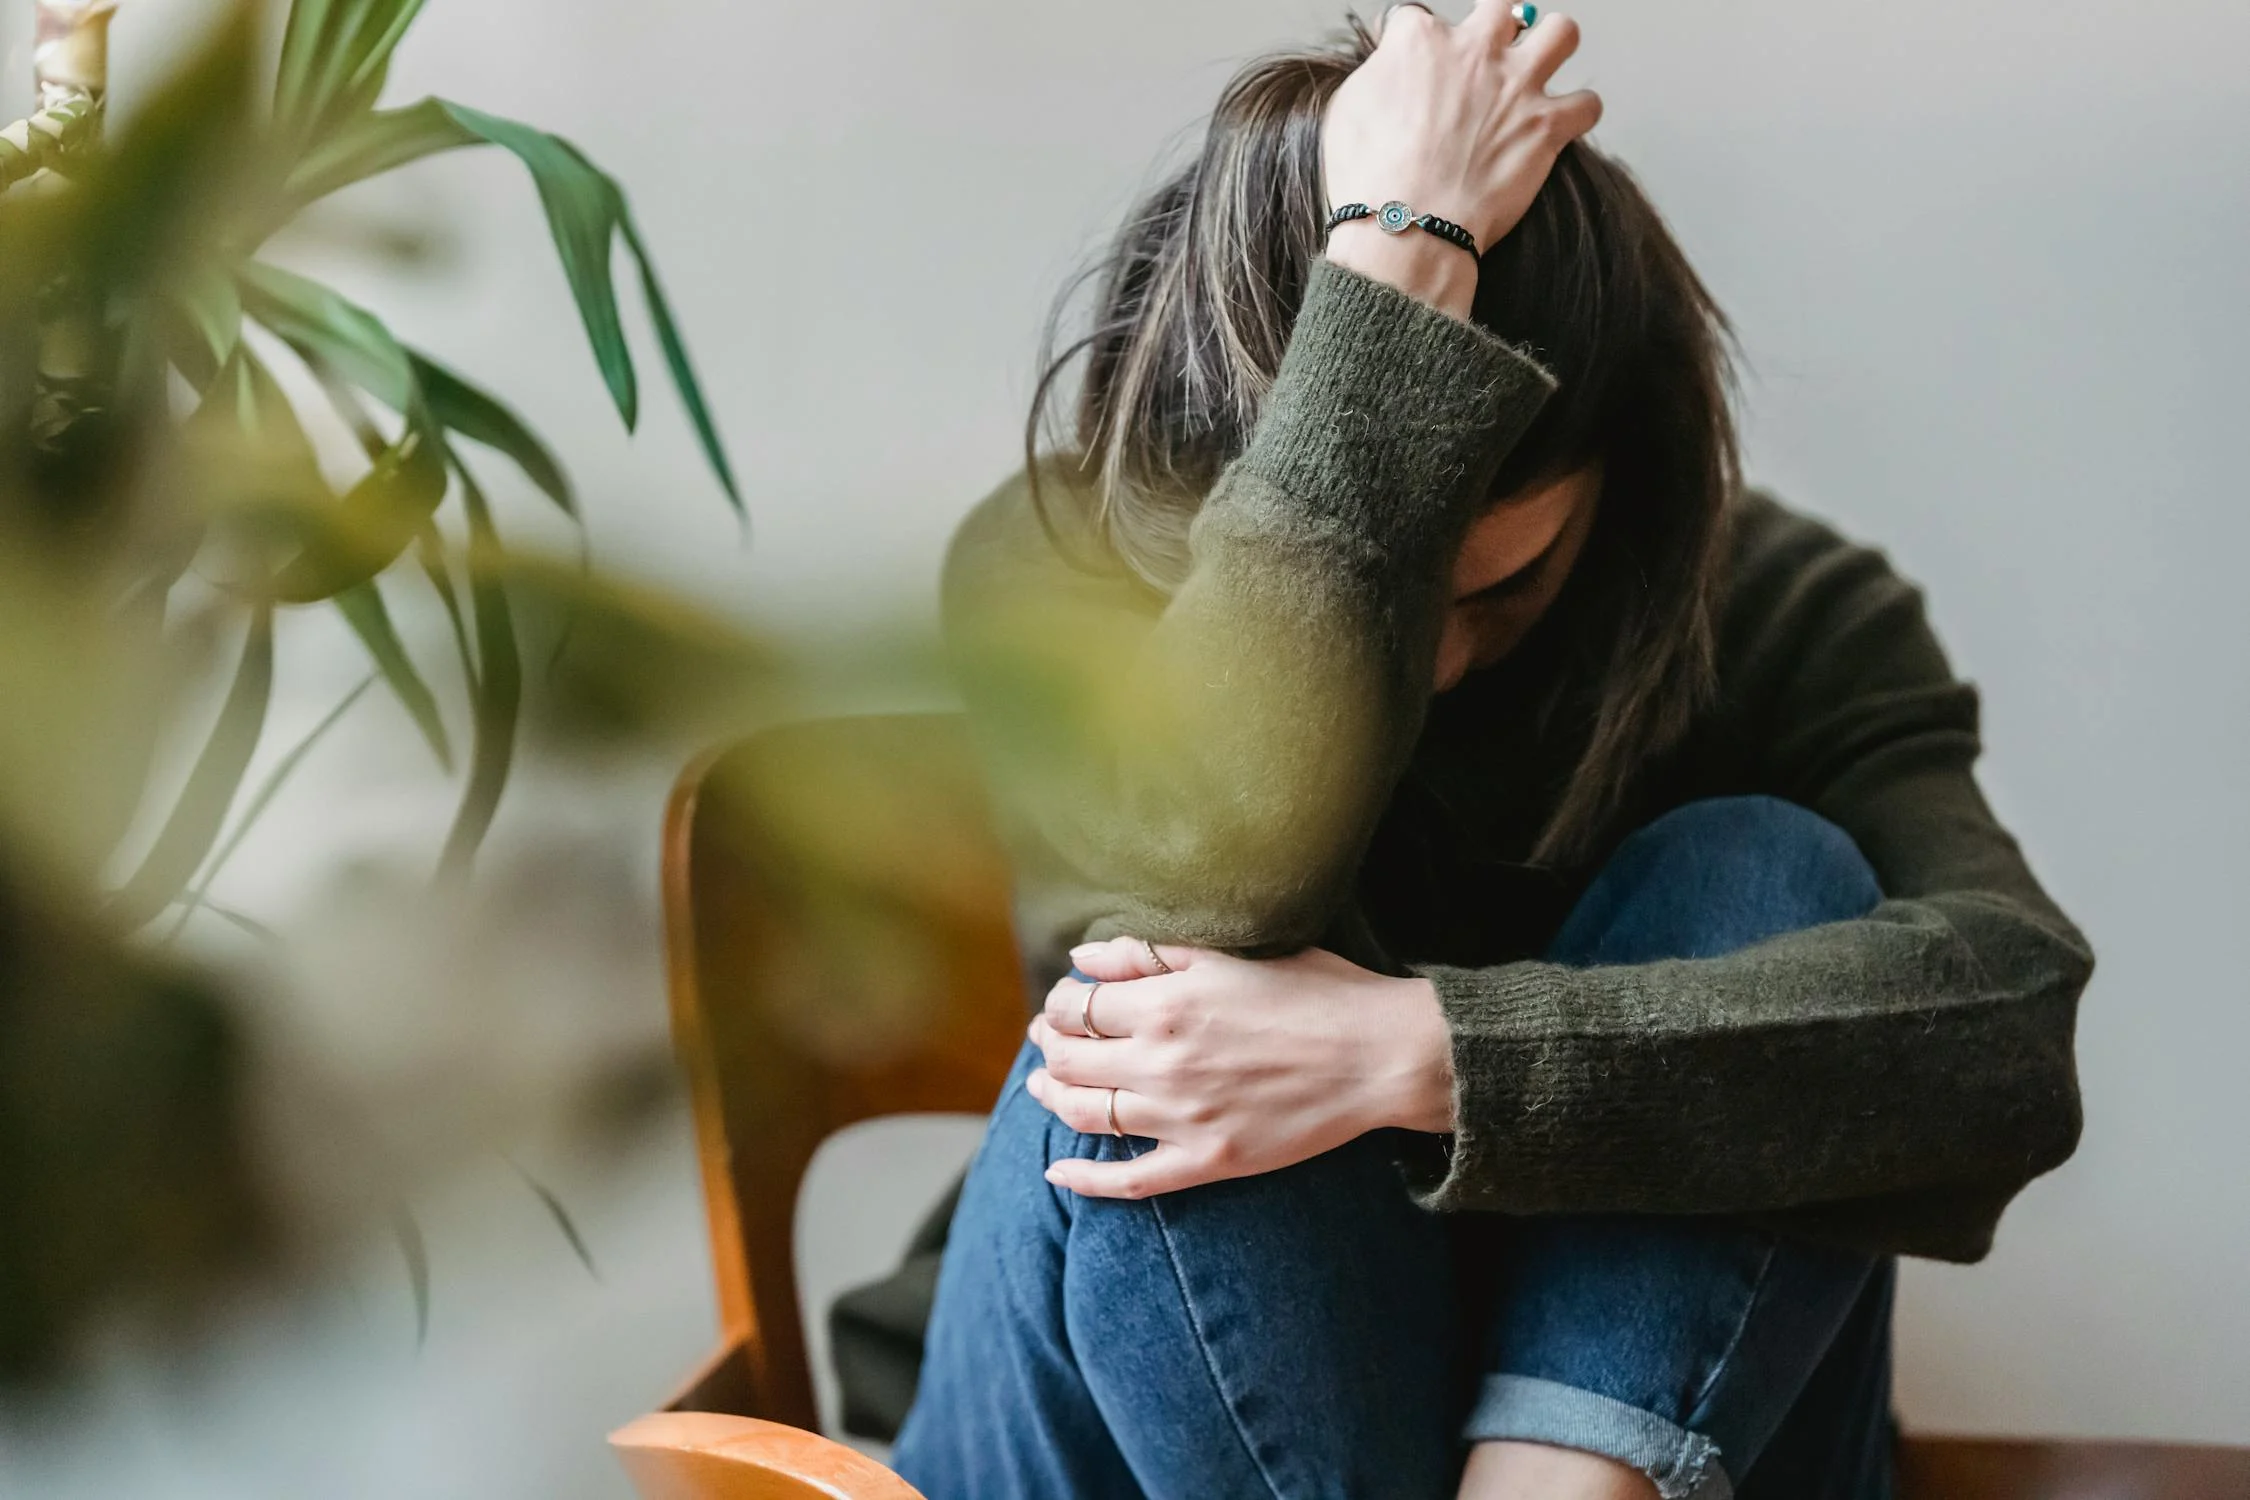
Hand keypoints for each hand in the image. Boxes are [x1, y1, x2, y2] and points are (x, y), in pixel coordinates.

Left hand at [1023, 937, 1455, 1198]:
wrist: (1380, 1056)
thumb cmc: (1315, 992)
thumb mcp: (1230, 954)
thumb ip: (1149, 954)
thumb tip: (1081, 960)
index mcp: (1165, 1004)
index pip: (1075, 1007)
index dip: (1059, 1004)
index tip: (1065, 1003)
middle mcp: (1162, 1062)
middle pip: (1069, 1060)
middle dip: (1048, 1046)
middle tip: (1047, 1040)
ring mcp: (1181, 1118)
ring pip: (1085, 1115)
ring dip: (1052, 1098)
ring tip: (1044, 1086)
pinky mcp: (1207, 1162)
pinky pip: (1128, 1181)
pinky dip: (1084, 1181)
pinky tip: (1058, 1175)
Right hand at [1322, 3, 1600, 315]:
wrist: (1404, 229)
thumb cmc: (1369, 179)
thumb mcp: (1348, 110)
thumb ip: (1378, 75)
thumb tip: (1390, 68)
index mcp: (1421, 41)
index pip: (1419, 18)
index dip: (1415, 46)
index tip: (1414, 69)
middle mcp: (1475, 51)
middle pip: (1501, 7)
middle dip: (1496, 28)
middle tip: (1487, 59)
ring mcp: (1517, 86)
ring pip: (1561, 33)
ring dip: (1551, 49)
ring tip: (1536, 76)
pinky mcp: (1547, 127)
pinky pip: (1587, 103)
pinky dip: (1578, 113)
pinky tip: (1561, 126)